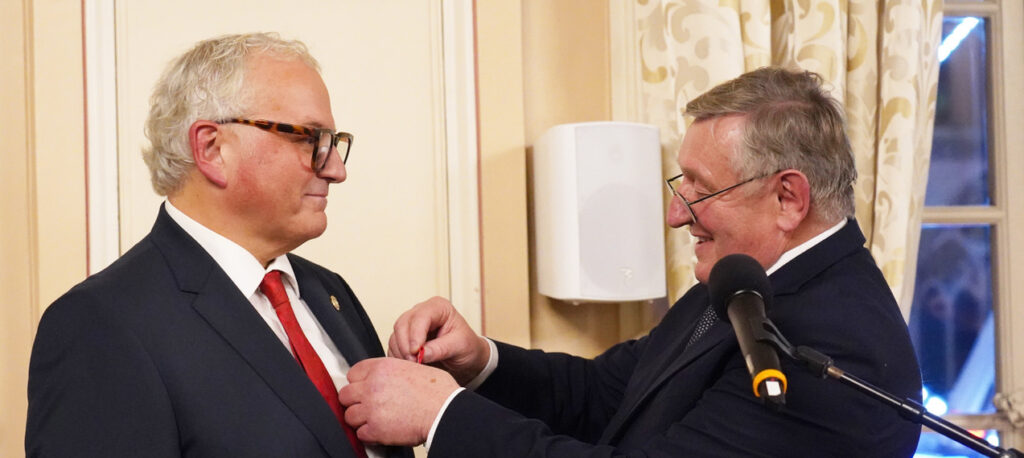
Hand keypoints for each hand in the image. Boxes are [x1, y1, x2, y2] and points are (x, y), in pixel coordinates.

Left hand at [338, 358, 458, 445]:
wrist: (445, 411)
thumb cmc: (438, 392)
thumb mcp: (413, 368)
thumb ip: (393, 372)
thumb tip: (386, 379)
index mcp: (382, 368)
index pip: (353, 373)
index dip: (359, 383)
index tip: (364, 389)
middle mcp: (373, 386)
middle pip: (345, 395)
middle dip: (355, 402)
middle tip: (367, 407)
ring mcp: (372, 408)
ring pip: (349, 415)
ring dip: (361, 420)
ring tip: (375, 420)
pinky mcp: (376, 429)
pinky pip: (360, 434)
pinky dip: (369, 435)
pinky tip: (381, 431)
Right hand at [388, 296, 489, 384]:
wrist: (466, 358)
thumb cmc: (467, 347)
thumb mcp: (460, 346)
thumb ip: (441, 349)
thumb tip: (422, 354)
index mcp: (438, 307)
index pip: (420, 316)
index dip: (415, 334)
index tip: (416, 352)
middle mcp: (422, 313)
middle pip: (402, 324)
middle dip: (405, 345)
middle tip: (414, 362)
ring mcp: (411, 325)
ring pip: (395, 336)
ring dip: (401, 353)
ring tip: (415, 366)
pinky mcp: (405, 339)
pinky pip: (393, 347)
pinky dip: (398, 358)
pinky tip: (409, 366)